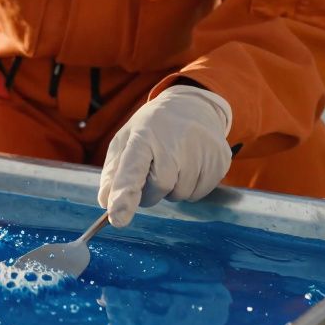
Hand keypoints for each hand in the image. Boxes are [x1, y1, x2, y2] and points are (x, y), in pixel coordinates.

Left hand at [98, 85, 232, 227]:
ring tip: (174, 161)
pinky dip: (190, 187)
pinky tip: (189, 165)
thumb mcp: (127, 140)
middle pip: (158, 189)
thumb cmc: (153, 128)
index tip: (117, 218)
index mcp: (143, 136)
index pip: (132, 170)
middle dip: (152, 189)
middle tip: (154, 167)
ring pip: (180, 195)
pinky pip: (198, 194)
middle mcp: (174, 142)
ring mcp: (200, 150)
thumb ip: (114, 173)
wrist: (193, 105)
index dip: (124, 195)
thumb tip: (105, 202)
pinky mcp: (219, 161)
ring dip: (172, 188)